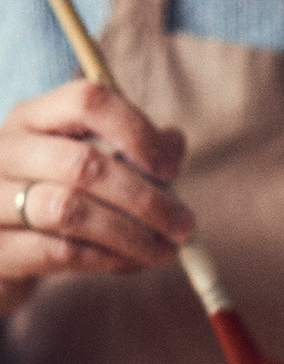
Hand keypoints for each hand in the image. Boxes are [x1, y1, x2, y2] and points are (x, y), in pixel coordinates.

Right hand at [0, 79, 191, 314]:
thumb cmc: (48, 197)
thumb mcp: (83, 164)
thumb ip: (131, 149)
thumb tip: (175, 142)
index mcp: (33, 118)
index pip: (87, 101)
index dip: (137, 131)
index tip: (170, 169)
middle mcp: (4, 150)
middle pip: (83, 165)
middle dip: (145, 199)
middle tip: (184, 225)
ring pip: (69, 211)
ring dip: (130, 234)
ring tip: (166, 251)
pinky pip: (58, 253)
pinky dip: (106, 259)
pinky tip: (132, 262)